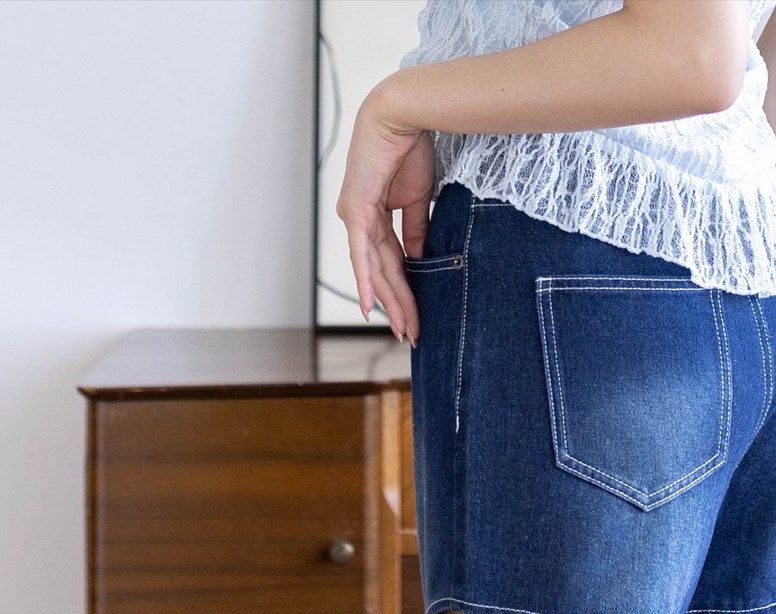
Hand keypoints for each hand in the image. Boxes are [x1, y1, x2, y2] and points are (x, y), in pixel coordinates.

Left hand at [336, 82, 435, 341]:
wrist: (404, 116)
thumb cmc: (412, 147)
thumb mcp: (419, 198)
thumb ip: (416, 229)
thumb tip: (418, 257)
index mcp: (374, 215)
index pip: (392, 261)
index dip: (405, 290)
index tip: (416, 315)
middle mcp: (360, 219)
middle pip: (383, 272)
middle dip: (399, 305)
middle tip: (411, 334)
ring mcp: (356, 217)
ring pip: (376, 270)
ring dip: (392, 302)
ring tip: (405, 329)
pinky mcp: (357, 212)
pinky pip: (363, 255)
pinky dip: (366, 281)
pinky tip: (370, 308)